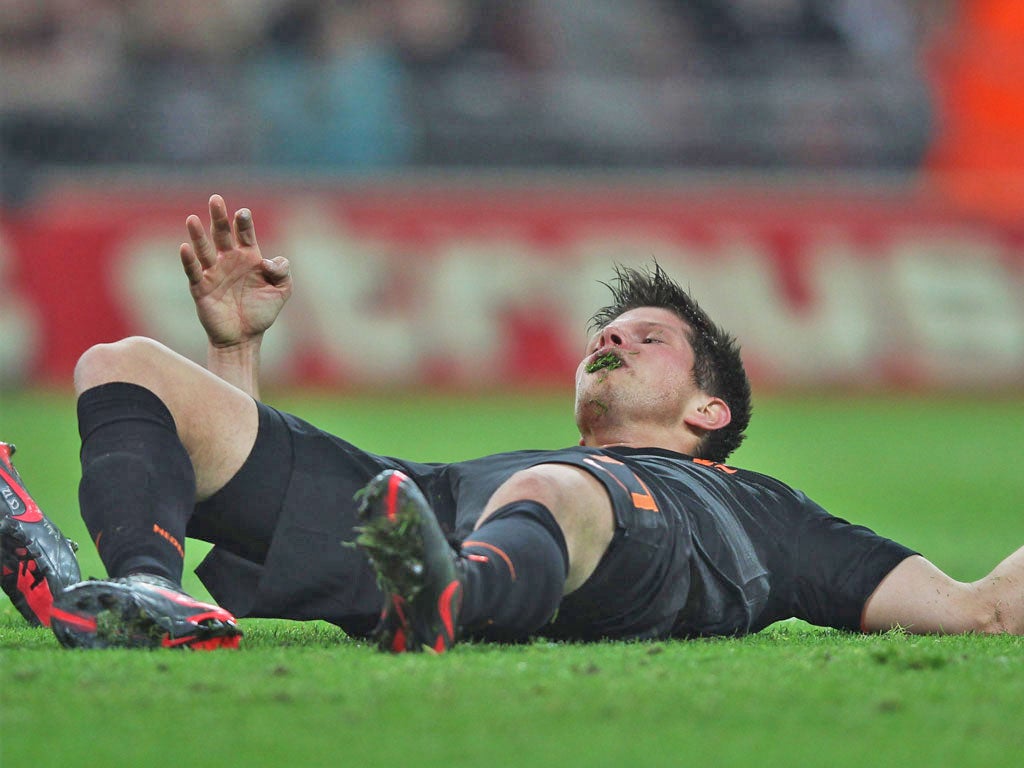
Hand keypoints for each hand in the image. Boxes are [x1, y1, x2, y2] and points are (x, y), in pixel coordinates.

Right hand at [179, 194, 291, 347]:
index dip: (243, 223)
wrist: (244, 338)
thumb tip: (270, 259)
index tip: (243, 213)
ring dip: (198, 235)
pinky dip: (188, 260)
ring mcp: (213, 273)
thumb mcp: (282, 291)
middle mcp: (229, 261)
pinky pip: (193, 271)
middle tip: (216, 199)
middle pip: (222, 234)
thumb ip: (283, 272)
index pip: (244, 234)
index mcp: (249, 257)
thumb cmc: (262, 312)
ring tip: (192, 219)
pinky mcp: (200, 288)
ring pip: (204, 249)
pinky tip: (185, 247)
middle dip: (219, 217)